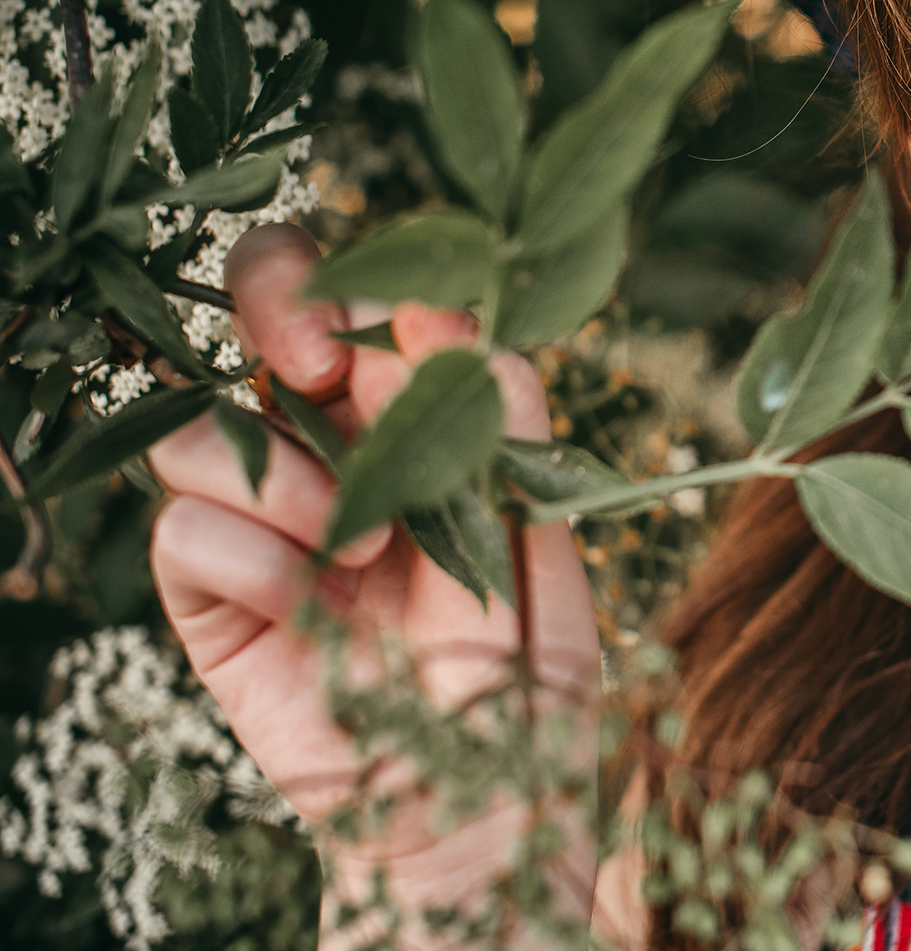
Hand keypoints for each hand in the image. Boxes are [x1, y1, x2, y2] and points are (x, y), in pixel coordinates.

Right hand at [147, 224, 601, 895]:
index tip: (396, 324)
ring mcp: (263, 519)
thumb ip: (508, 422)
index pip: (370, 298)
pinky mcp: (209, 596)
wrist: (477, 809)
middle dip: (280, 307)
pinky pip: (182, 530)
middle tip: (321, 365)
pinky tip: (313, 606)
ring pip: (205, 425)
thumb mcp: (546, 536)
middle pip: (261, 312)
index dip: (363, 283)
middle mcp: (333, 448)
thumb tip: (452, 317)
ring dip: (288, 474)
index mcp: (420, 416)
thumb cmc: (526, 676)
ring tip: (367, 549)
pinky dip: (250, 559)